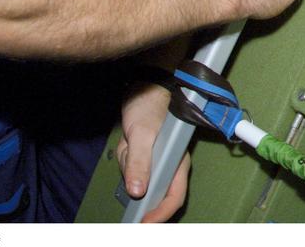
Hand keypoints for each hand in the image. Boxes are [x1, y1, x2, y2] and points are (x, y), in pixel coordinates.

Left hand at [118, 81, 190, 222]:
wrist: (147, 83)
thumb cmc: (151, 104)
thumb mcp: (141, 134)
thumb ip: (139, 162)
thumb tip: (136, 191)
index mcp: (177, 160)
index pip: (173, 196)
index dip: (159, 214)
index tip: (142, 223)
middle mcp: (172, 162)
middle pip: (154, 190)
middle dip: (136, 185)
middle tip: (127, 167)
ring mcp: (160, 158)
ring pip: (141, 178)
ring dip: (129, 168)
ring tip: (127, 146)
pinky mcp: (150, 154)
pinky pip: (135, 168)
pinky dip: (127, 162)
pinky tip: (127, 145)